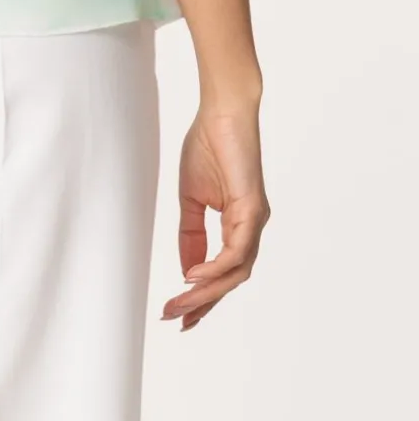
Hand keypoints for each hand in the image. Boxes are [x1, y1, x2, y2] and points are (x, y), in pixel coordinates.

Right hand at [163, 102, 269, 330]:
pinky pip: (237, 250)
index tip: (179, 313)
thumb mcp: (191, 197)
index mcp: (238, 224)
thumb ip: (191, 232)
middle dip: (203, 303)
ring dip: (207, 291)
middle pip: (230, 279)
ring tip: (180, 302)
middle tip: (176, 319)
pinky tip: (194, 275)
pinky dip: (216, 267)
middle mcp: (251, 227)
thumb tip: (188, 269)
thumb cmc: (208, 144)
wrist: (222, 111)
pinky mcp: (252, 209)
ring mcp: (254, 220)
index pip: (222, 270)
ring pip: (236, 272)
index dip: (202, 295)